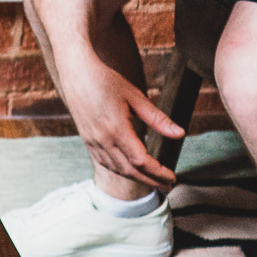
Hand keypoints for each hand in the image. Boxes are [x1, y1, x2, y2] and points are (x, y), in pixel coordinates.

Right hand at [65, 67, 184, 191]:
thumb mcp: (136, 97)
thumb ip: (158, 119)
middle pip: (129, 171)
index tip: (172, 177)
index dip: (158, 172)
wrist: (76, 71)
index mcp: (116, 129)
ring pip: (116, 169)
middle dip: (150, 181)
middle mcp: (102, 139)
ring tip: (152, 180)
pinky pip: (104, 162)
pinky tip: (129, 170)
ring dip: (136, 178)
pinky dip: (119, 170)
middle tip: (167, 185)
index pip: (141, 161)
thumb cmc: (106, 80)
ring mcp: (92, 141)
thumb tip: (180, 134)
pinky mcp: (87, 139)